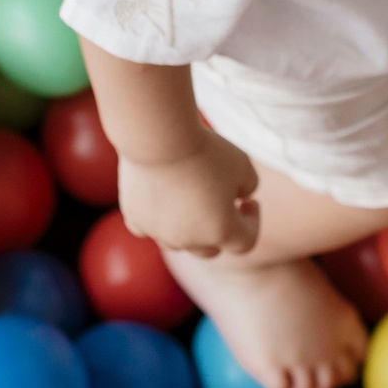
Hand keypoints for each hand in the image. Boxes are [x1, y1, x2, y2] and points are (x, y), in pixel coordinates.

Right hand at [117, 131, 260, 258]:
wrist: (158, 138)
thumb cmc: (204, 150)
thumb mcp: (242, 164)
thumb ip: (249, 186)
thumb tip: (240, 196)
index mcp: (221, 230)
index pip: (245, 242)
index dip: (252, 222)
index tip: (249, 201)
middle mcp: (189, 240)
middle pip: (211, 249)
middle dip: (219, 229)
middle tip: (220, 201)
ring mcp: (159, 233)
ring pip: (178, 241)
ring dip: (189, 227)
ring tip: (190, 196)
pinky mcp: (135, 218)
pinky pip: (148, 229)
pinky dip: (156, 220)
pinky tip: (162, 200)